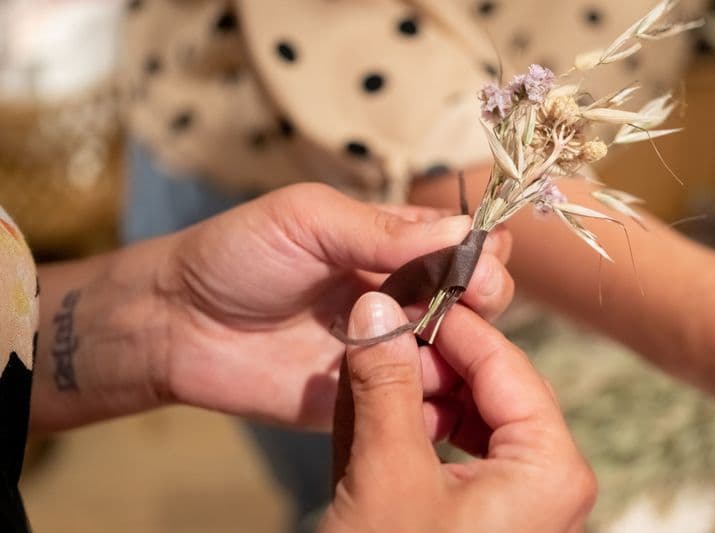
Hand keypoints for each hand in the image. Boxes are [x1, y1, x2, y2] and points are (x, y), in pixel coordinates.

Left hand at [156, 183, 512, 429]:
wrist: (180, 324)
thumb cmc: (239, 255)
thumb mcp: (309, 219)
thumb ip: (382, 229)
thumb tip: (463, 231)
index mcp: (389, 246)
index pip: (458, 247)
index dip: (481, 251)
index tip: (485, 259)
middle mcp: (397, 297)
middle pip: (470, 301)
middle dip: (483, 298)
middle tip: (473, 298)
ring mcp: (387, 350)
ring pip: (453, 354)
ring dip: (465, 350)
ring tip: (444, 344)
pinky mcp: (370, 398)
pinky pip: (418, 404)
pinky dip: (438, 401)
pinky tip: (437, 391)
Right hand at [321, 292, 595, 531]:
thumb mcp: (385, 472)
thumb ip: (384, 382)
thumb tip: (376, 308)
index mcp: (552, 467)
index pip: (505, 363)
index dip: (450, 324)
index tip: (403, 298)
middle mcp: (552, 480)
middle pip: (492, 386)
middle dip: (432, 361)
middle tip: (381, 341)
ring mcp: (527, 499)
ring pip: (476, 415)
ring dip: (423, 393)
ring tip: (375, 380)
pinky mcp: (495, 515)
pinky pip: (465, 449)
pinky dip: (424, 429)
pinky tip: (386, 421)